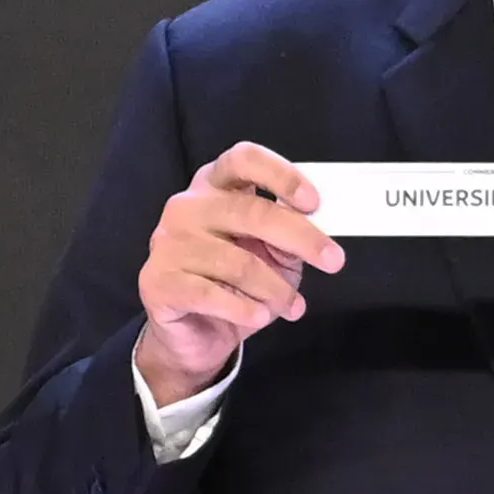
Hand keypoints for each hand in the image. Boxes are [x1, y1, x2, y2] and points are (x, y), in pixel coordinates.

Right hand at [135, 142, 343, 405]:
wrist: (194, 334)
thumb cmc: (236, 285)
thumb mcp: (272, 254)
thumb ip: (289, 234)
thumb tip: (323, 228)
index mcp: (214, 186)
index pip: (244, 160)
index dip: (281, 175)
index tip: (314, 203)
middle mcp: (187, 206)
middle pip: (250, 211)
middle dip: (300, 237)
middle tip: (334, 261)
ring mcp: (168, 242)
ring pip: (236, 262)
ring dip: (275, 289)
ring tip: (295, 307)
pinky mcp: (159, 281)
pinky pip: (210, 294)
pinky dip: (243, 309)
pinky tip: (259, 316)